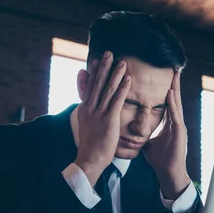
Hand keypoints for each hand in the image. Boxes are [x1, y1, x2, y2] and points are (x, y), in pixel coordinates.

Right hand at [75, 51, 130, 185]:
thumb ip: (88, 114)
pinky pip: (117, 100)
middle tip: (109, 53)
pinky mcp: (109, 119)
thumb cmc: (91, 146)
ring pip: (108, 88)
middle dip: (104, 67)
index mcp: (85, 109)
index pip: (90, 87)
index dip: (94, 73)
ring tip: (122, 61)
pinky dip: (123, 88)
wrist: (90, 159)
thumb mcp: (86, 126)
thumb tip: (87, 107)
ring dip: (115, 73)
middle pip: (98, 83)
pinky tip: (128, 78)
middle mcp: (90, 108)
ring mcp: (99, 112)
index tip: (97, 60)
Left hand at [143, 71, 190, 199]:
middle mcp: (176, 122)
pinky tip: (170, 93)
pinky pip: (176, 115)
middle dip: (174, 84)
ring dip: (176, 89)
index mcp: (169, 123)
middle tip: (173, 68)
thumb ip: (143, 133)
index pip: (167, 103)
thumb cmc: (160, 159)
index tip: (163, 76)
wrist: (168, 173)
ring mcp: (179, 127)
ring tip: (174, 75)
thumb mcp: (149, 142)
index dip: (166, 89)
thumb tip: (132, 128)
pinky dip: (173, 104)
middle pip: (174, 99)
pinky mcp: (180, 133)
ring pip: (177, 104)